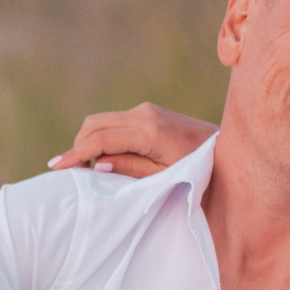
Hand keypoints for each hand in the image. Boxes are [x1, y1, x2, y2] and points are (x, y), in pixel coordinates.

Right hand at [47, 102, 215, 177]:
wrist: (234, 154)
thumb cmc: (204, 173)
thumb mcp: (166, 179)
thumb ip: (131, 169)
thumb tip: (96, 164)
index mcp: (150, 131)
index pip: (100, 139)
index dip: (75, 154)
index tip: (55, 167)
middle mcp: (146, 114)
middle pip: (95, 124)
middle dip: (78, 146)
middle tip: (68, 173)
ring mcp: (148, 110)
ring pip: (103, 121)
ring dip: (89, 141)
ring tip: (83, 169)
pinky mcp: (152, 113)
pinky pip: (116, 122)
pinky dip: (102, 137)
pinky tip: (101, 157)